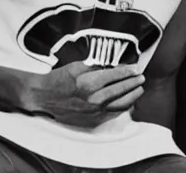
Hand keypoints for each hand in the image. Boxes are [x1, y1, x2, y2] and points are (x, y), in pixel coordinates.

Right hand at [23, 61, 144, 127]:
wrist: (44, 97)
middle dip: (133, 82)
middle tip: (141, 77)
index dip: (127, 71)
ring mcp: (93, 112)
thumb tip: (113, 67)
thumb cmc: (58, 79)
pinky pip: (113, 114)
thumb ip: (96, 67)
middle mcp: (93, 99)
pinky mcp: (92, 120)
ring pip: (120, 104)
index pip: (115, 75)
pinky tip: (128, 101)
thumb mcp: (77, 66)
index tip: (134, 68)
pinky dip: (123, 107)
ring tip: (139, 89)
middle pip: (120, 90)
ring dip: (132, 96)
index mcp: (89, 82)